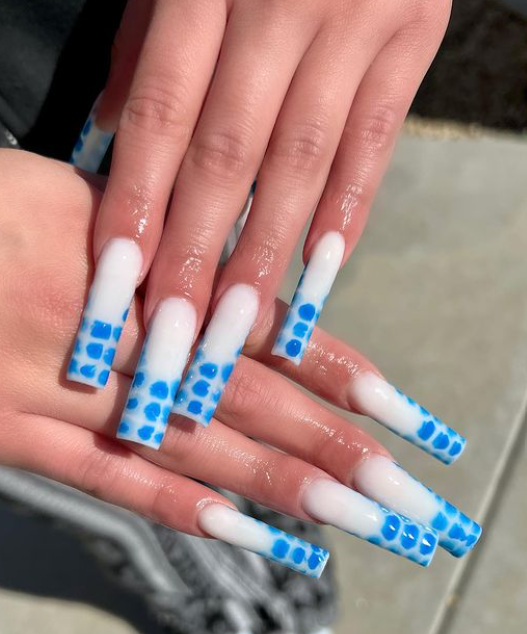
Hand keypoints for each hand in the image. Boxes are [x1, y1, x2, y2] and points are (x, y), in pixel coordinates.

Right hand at [0, 151, 478, 570]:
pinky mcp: (14, 432)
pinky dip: (180, 504)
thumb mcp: (76, 206)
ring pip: (198, 446)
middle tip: (407, 497)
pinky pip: (109, 476)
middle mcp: (123, 334)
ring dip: (283, 486)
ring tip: (356, 524)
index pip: (265, 330)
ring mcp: (68, 391)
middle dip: (335, 449)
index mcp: (146, 271)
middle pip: (253, 401)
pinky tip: (247, 533)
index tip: (400, 413)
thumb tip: (226, 296)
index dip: (338, 371)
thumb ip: (154, 258)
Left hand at [71, 0, 451, 417]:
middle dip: (197, 255)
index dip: (140, 205)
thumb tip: (112, 132)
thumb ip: (146, 41)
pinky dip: (346, 214)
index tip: (121, 285)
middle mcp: (283, 3)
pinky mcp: (411, 41)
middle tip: (176, 337)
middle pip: (228, 155)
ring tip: (236, 330)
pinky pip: (375, 144)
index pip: (163, 115)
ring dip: (266, 256)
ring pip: (301, 164)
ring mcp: (356, 23)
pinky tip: (318, 275)